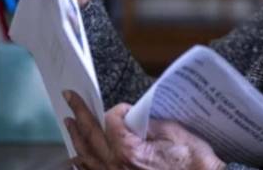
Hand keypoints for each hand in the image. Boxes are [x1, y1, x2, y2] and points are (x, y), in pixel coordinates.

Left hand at [64, 92, 225, 169]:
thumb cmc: (193, 161)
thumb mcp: (174, 132)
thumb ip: (148, 123)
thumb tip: (133, 117)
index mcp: (129, 151)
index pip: (111, 121)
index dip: (118, 110)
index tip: (127, 108)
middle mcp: (117, 167)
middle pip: (92, 138)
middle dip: (80, 116)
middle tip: (70, 99)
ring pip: (88, 158)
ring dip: (77, 138)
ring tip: (70, 123)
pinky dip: (83, 164)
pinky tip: (77, 158)